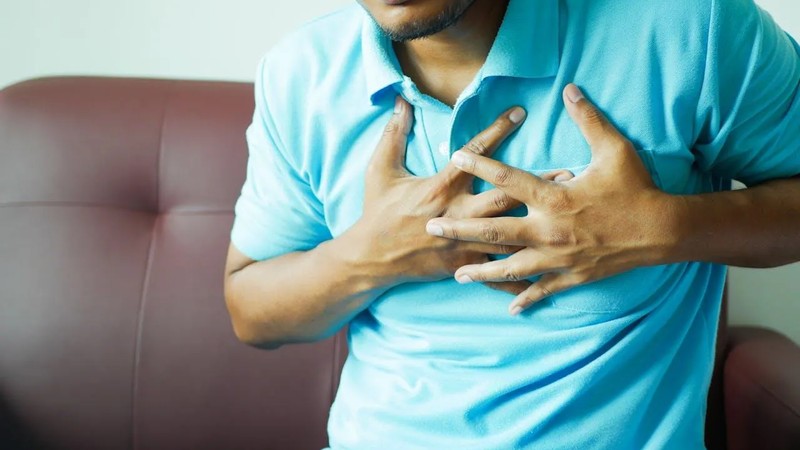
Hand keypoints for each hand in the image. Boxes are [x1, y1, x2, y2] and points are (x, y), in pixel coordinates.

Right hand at [346, 96, 571, 294]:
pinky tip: (549, 274)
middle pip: (504, 197)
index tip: (519, 112)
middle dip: (537, 185)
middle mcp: (457, 214)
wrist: (370, 257)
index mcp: (439, 188)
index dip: (496, 131)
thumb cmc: (376, 211)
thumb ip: (394, 135)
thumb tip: (401, 102)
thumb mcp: (379, 170)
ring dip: (540, 224)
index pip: (474, 155)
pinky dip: (522, 274)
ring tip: (568, 216)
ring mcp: (463, 242)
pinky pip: (497, 271)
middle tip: (568, 173)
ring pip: (509, 234)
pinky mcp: (464, 264)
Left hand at [425, 84, 675, 314]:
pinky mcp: (571, 276)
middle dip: (459, 230)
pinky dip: (525, 299)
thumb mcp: (614, 149)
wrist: (661, 230)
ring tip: (457, 275)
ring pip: (510, 268)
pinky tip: (508, 309)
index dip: (479, 166)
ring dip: (481, 272)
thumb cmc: (636, 188)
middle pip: (494, 231)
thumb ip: (588, 119)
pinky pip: (542, 290)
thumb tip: (571, 90)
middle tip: (431, 228)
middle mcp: (548, 230)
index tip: (454, 158)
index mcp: (554, 198)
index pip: (508, 179)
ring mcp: (558, 257)